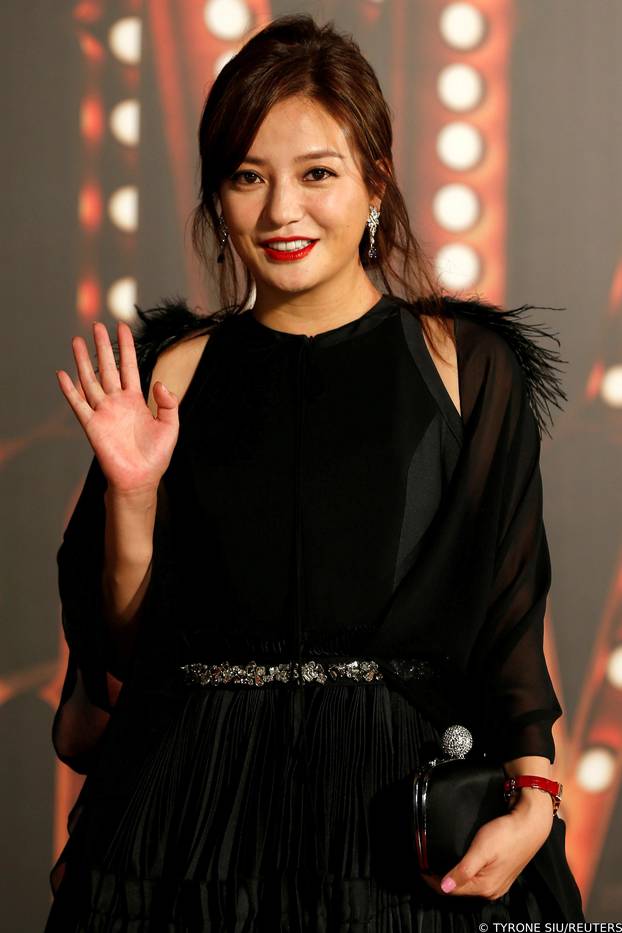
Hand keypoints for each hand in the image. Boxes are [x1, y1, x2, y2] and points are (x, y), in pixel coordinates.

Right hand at [56, 320, 178, 494]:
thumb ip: (168, 403)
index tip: (123, 327)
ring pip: (90, 380)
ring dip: (82, 361)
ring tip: (76, 340)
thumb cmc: (156, 456)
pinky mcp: (92, 426)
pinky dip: (69, 390)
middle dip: (102, 346)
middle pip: (107, 368)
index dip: (126, 347)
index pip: (129, 367)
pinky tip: (62, 374)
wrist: (140, 480)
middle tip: (96, 325)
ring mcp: (103, 412)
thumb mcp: (171, 426)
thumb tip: (159, 383)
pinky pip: (78, 405)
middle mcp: (117, 402)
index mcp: (136, 400)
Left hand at [420, 793, 553, 899]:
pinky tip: (459, 863)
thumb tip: (445, 887)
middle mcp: (491, 890)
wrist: (530, 824)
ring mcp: (498, 883)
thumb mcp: (480, 851)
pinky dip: (464, 874)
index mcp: (485, 887)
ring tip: (439, 863)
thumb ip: (463, 871)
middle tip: (426, 865)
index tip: (421, 867)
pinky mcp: (501, 874)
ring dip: (452, 876)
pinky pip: (477, 879)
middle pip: (459, 889)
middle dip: (441, 879)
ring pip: (467, 885)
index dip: (433, 880)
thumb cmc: (506, 835)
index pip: (450, 889)